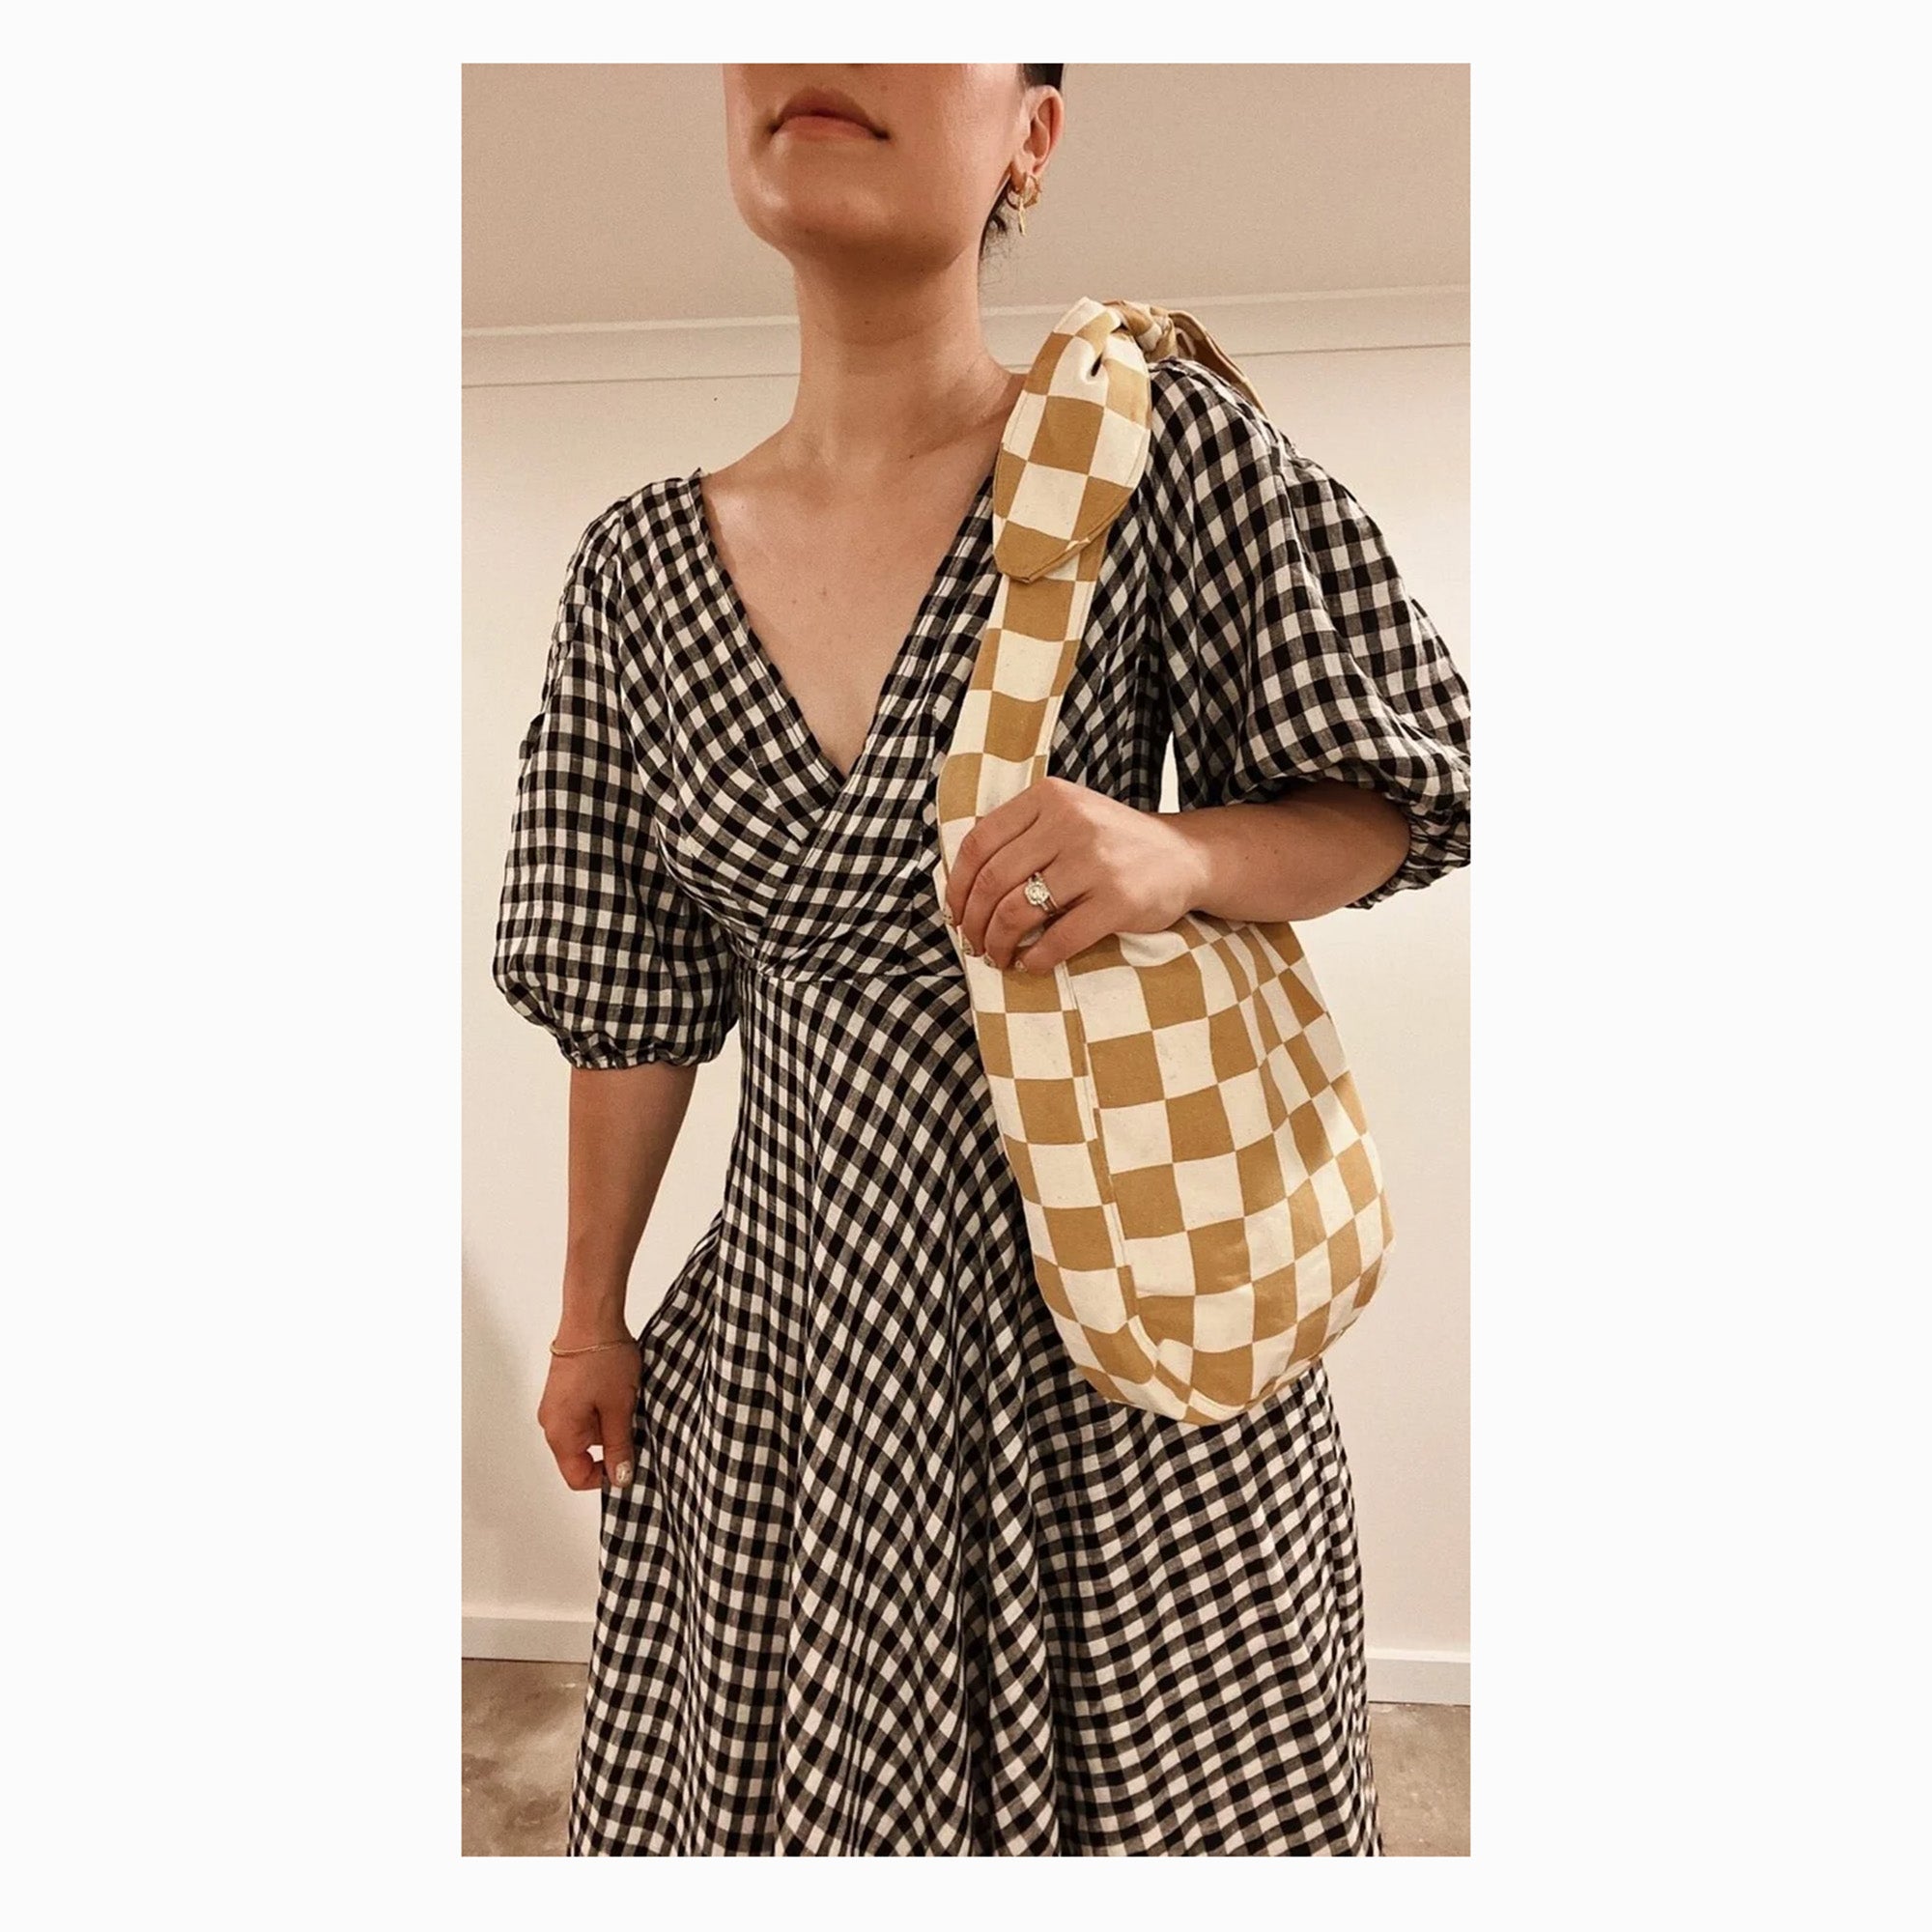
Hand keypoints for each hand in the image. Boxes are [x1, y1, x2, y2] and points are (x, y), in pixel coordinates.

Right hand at [537, 1337, 639, 1492]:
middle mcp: (552, 1423)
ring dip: (609, 1427)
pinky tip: (621, 1394)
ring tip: (628, 1405)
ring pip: (586, 1434)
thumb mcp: (619, 1408)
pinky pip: (584, 1415)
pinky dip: (604, 1412)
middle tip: (635, 1428)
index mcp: (560, 1434)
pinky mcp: (565, 1392)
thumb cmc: (602, 1360)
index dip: (605, 1477)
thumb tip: (620, 1479)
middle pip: (581, 1456)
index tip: (631, 1462)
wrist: (592, 1317)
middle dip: (611, 1448)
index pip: (577, 1477)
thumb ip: (619, 1447)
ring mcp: (557, 1406)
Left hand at [942, 776, 1209, 973]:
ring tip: (998, 956)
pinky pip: (1059, 938)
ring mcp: (1096, 861)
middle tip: (973, 943)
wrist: (1183, 855)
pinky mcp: (1118, 900)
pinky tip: (1032, 964)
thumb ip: (1021, 835)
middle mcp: (1070, 822)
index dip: (958, 885)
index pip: (979, 842)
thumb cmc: (1112, 843)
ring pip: (1019, 911)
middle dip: (974, 921)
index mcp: (1049, 797)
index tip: (955, 912)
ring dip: (999, 943)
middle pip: (994, 880)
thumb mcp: (1067, 816)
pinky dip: (1037, 958)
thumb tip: (962, 885)